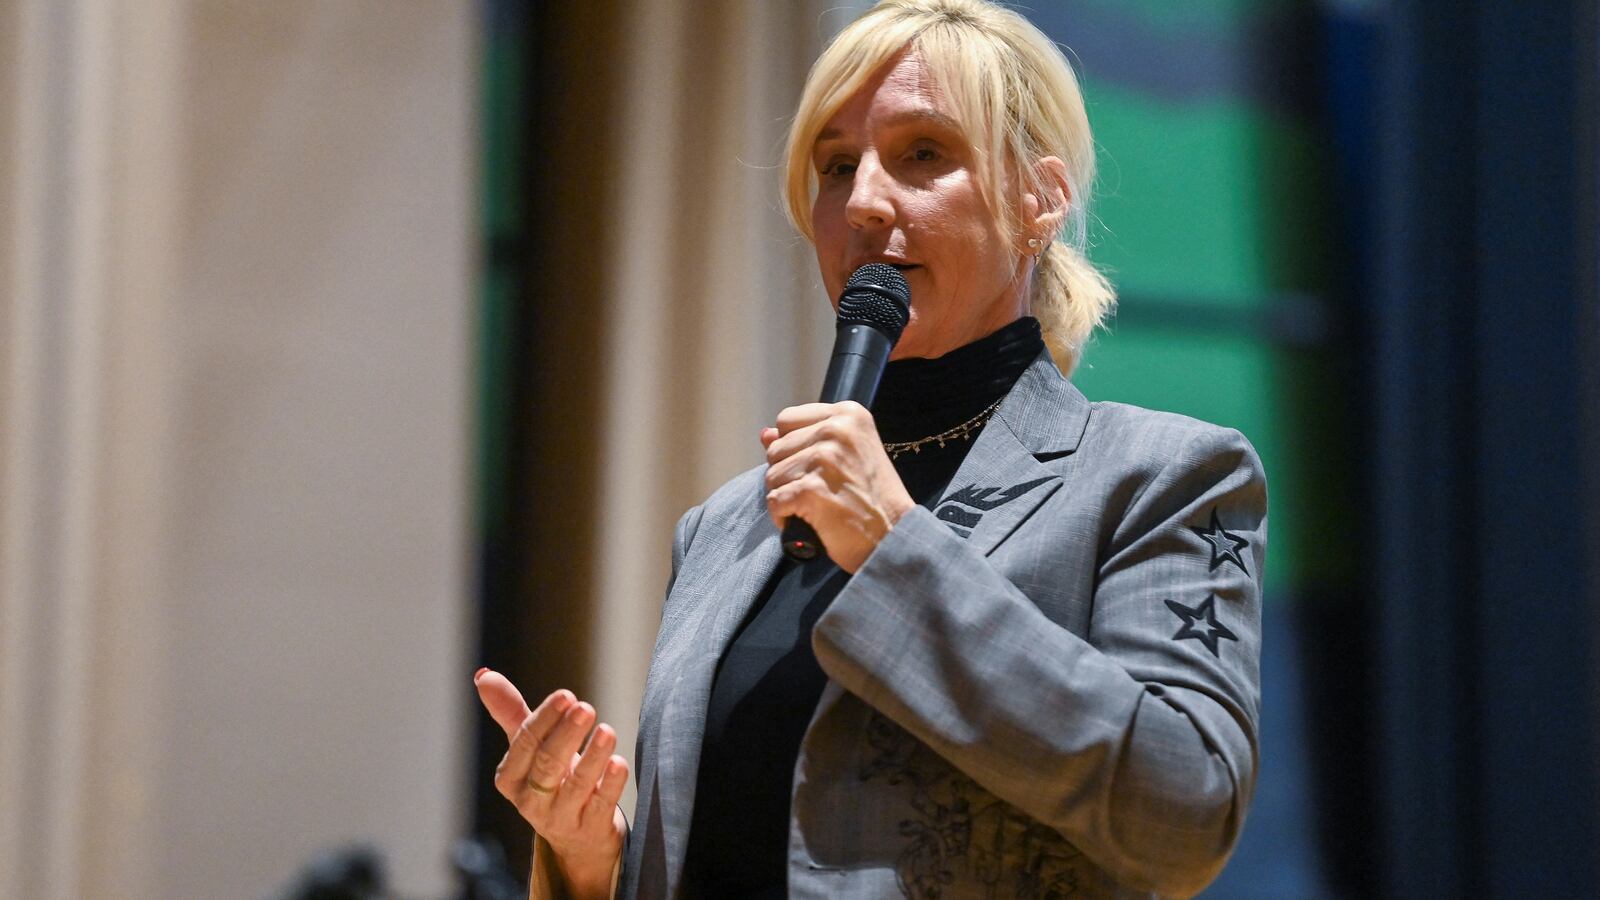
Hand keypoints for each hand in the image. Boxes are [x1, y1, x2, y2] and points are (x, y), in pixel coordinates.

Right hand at [475, 668, 627, 898]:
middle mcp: (532, 801)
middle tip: (585, 708)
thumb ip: (510, 713)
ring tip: (607, 731)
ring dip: (592, 757)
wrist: (578, 838)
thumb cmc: (551, 780)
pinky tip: (619, 763)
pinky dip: (610, 784)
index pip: (525, 744)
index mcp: (510, 778)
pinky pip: (601, 806)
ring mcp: (562, 818)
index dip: (545, 719)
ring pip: (576, 786)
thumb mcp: (529, 750)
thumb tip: (483, 675)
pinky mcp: (591, 829)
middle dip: (566, 735)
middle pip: (547, 765)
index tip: (566, 696)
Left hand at [762, 401, 914, 572]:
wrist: (896, 537)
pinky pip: (774, 501)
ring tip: (818, 507)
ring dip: (787, 497)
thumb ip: (805, 440)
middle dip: (789, 475)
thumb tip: (764, 434)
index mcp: (848, 414)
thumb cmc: (872, 499)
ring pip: (771, 476)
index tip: (820, 468)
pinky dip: (784, 518)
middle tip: (823, 491)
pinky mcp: (811, 489)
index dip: (794, 448)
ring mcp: (824, 459)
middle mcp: (836, 430)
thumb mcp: (846, 456)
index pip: (787, 420)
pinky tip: (809, 522)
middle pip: (775, 449)